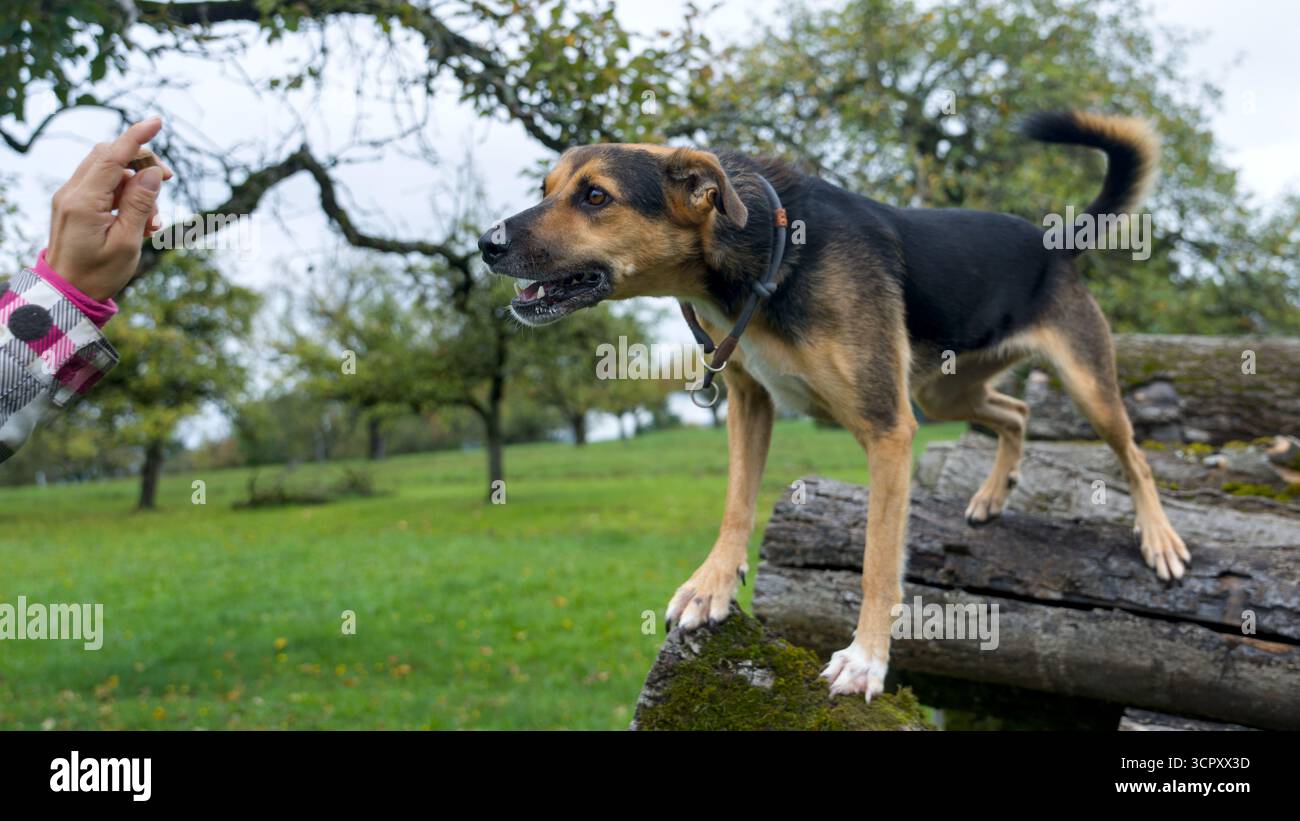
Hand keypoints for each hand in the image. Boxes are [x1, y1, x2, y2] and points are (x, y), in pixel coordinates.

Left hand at [45, 118, 173, 301]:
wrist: (66, 292)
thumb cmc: (98, 273)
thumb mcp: (127, 242)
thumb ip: (140, 205)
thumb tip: (152, 173)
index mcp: (84, 202)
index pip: (112, 157)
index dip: (136, 137)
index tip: (158, 122)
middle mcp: (72, 193)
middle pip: (110, 156)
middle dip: (142, 163)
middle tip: (168, 181)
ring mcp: (70, 197)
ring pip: (109, 171)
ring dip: (137, 185)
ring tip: (153, 222)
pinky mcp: (74, 204)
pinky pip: (103, 187)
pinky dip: (125, 195)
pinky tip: (140, 222)